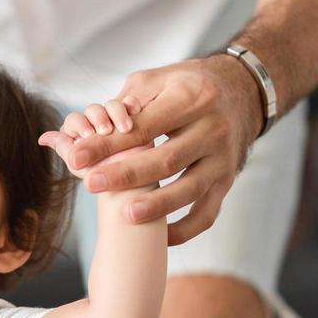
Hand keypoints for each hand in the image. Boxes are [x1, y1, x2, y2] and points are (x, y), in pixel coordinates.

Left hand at [37, 98, 147, 182]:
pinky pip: (131, 104)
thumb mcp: (77, 164)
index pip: (75, 119)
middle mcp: (95, 123)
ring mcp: (114, 120)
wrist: (125, 187)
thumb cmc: (99, 178)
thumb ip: (61, 146)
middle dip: (97, 117)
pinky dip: (132, 104)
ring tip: (123, 128)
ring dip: (116, 112)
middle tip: (104, 131)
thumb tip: (41, 138)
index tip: (87, 135)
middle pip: (93, 109)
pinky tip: (134, 112)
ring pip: (112, 105)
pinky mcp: (133, 119)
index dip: (79, 123)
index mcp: (78, 131)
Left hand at [64, 55, 262, 244]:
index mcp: (192, 98)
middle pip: (166, 159)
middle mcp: (213, 128)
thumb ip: (126, 105)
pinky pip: (208, 213)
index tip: (76, 156)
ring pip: (190, 189)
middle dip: (126, 174)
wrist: (241, 92)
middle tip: (91, 184)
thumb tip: (93, 135)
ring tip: (126, 214)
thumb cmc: (186, 86)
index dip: (109, 144)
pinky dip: (185, 229)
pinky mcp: (227, 180)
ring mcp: (223, 158)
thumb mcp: (157, 81)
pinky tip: (160, 237)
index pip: (144, 126)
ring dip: (158, 205)